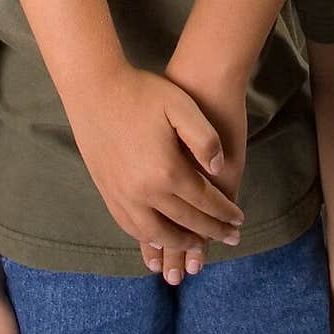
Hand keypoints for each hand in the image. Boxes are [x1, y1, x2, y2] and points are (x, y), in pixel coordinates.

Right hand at [64, 65, 243, 253]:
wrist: (94, 88)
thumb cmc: (141, 92)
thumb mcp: (181, 105)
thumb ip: (205, 139)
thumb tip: (219, 169)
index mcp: (167, 170)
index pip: (204, 202)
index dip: (225, 213)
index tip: (239, 221)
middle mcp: (143, 191)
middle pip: (184, 223)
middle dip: (211, 233)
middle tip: (230, 238)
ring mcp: (121, 195)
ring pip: (156, 233)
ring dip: (179, 243)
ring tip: (197, 245)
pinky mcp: (107, 192)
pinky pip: (131, 227)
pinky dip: (149, 237)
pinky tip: (159, 236)